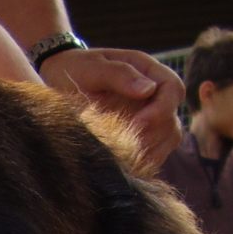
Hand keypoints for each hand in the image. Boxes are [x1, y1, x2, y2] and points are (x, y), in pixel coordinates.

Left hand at [40, 47, 182, 164]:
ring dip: (151, 152)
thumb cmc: (75, 69)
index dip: (162, 109)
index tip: (139, 123)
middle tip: (128, 146)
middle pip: (172, 119)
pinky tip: (124, 166)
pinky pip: (153, 153)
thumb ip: (119, 75)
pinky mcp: (139, 136)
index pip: (173, 89)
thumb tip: (148, 90)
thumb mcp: (92, 68)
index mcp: (148, 71)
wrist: (59, 81)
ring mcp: (148, 116)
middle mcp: (153, 95)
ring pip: (167, 139)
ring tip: (126, 158)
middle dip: (155, 135)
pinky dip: (143, 161)